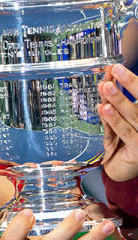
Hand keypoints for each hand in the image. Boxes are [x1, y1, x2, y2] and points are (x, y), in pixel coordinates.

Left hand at [98, 64, 137, 181]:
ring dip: (119, 100)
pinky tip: (104, 109)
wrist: (122, 171)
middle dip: (130, 84)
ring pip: (134, 115)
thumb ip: (113, 104)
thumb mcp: (117, 121)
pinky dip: (114, 120)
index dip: (132, 81)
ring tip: (107, 86)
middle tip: (115, 70)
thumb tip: (106, 82)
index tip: (117, 68)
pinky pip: (125, 132)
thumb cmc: (123, 143)